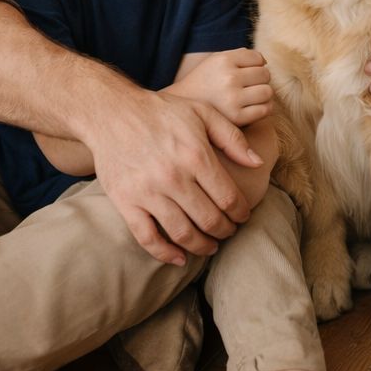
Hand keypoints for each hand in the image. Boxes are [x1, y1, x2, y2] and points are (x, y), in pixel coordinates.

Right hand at [85, 87, 264, 265]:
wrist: (113, 113)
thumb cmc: (163, 112)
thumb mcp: (204, 113)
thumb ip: (233, 138)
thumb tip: (258, 163)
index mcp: (196, 155)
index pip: (228, 197)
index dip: (240, 213)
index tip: (243, 217)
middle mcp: (174, 177)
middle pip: (209, 219)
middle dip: (225, 231)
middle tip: (229, 232)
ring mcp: (148, 192)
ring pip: (182, 233)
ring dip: (201, 246)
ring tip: (210, 246)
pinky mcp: (126, 202)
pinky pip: (147, 238)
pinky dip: (165, 254)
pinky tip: (179, 258)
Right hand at [165, 48, 272, 125]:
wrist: (183, 108)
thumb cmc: (206, 82)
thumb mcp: (216, 60)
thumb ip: (240, 55)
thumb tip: (265, 61)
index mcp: (224, 61)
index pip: (258, 59)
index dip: (256, 66)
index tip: (246, 73)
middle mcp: (229, 78)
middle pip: (265, 75)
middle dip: (260, 80)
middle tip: (248, 86)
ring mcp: (233, 99)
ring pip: (268, 92)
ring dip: (264, 94)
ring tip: (252, 96)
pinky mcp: (237, 118)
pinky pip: (265, 110)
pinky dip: (264, 108)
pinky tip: (253, 107)